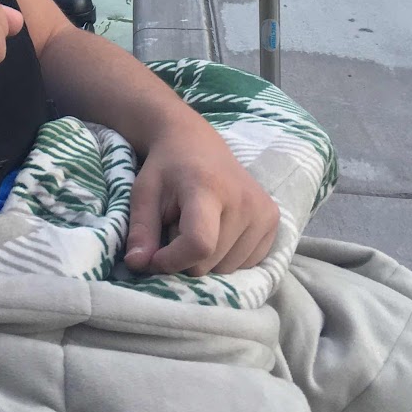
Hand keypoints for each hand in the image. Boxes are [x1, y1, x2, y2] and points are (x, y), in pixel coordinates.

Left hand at [124, 115, 278, 276]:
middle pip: (209, 263)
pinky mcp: (273, 221)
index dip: (172, 260)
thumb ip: (141, 229)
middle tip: (178, 224)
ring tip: (198, 224)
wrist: (196, 142)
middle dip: (185, 256)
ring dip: (206, 258)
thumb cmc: (167, 168)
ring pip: (227, 269)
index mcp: (208, 187)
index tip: (154, 255)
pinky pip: (246, 264)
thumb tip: (138, 264)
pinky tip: (218, 229)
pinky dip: (226, 257)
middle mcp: (243, 200)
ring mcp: (264, 211)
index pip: (199, 244)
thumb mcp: (144, 193)